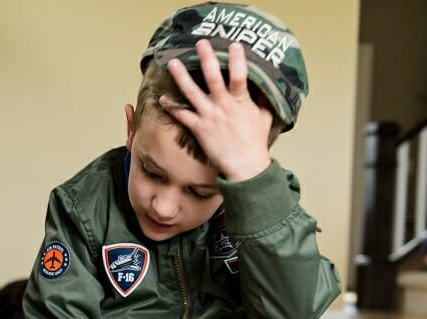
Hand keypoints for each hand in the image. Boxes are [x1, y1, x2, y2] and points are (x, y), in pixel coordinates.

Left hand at [161, 40, 272, 180]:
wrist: (245, 166)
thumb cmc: (256, 142)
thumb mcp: (264, 117)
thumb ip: (260, 101)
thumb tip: (263, 88)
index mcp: (241, 101)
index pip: (240, 76)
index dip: (237, 60)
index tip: (234, 44)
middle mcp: (223, 106)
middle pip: (213, 78)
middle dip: (207, 59)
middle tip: (200, 43)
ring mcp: (209, 116)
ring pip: (192, 93)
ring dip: (181, 77)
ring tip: (172, 63)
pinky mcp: (199, 129)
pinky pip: (182, 115)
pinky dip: (172, 107)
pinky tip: (162, 99)